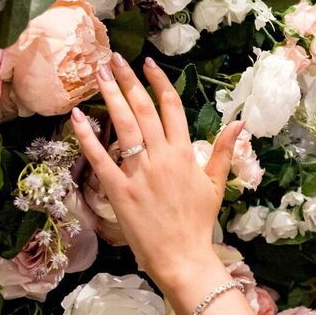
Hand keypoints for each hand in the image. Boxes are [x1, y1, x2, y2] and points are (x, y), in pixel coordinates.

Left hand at [69, 53, 244, 291]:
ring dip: (110, 97)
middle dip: (128, 80)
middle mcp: (161, 157)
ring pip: (123, 126)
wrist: (182, 257)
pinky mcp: (118, 189)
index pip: (171, 107)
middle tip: (114, 57)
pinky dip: (88, 136)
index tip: (148, 63)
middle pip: (144, 109)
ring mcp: (139, 172)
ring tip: (99, 73)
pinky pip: (100, 157)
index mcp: (185, 153)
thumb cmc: (198, 223)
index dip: (159, 82)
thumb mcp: (216, 185)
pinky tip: (77, 116)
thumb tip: (238, 123)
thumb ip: (225, 151)